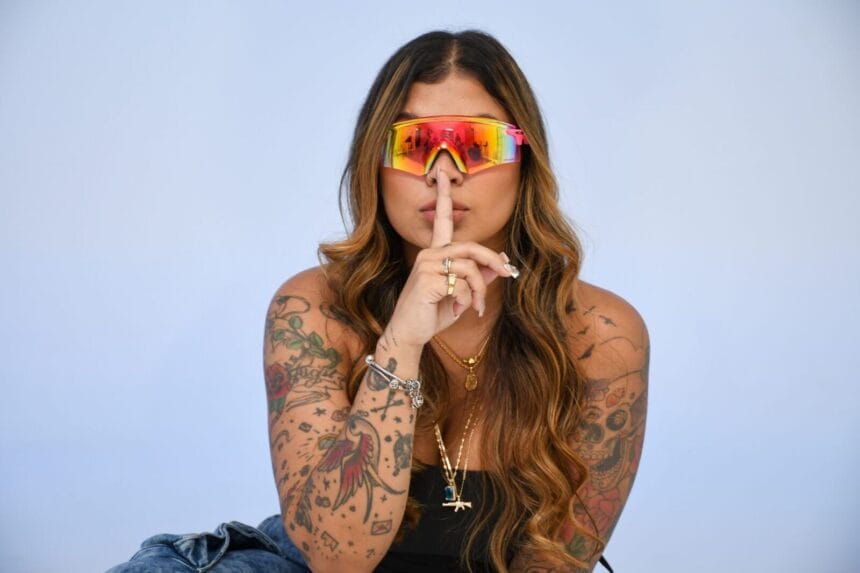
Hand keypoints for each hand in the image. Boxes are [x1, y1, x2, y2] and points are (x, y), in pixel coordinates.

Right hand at [383, 169, 518, 349]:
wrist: (410, 334)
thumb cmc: (433, 313)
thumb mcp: (463, 294)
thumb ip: (480, 277)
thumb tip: (502, 264)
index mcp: (436, 253)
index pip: (443, 220)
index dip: (444, 196)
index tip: (442, 174)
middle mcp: (429, 254)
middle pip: (472, 247)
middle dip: (494, 261)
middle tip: (509, 275)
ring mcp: (426, 265)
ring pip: (470, 269)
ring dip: (480, 291)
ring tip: (474, 307)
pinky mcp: (427, 280)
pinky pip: (463, 285)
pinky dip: (467, 300)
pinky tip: (458, 310)